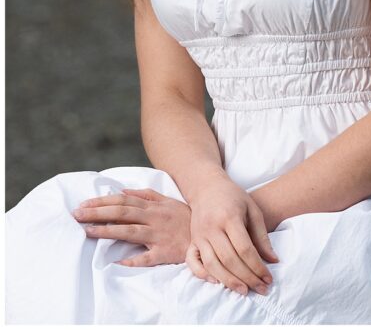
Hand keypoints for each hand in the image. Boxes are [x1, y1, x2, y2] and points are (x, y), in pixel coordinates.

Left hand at [73, 188, 193, 267]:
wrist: (209, 235)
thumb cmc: (186, 219)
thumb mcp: (170, 201)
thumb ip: (148, 195)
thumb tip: (124, 190)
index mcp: (154, 206)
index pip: (124, 200)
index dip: (103, 201)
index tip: (83, 204)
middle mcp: (154, 218)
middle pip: (123, 212)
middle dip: (98, 212)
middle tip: (76, 214)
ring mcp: (159, 235)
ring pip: (130, 231)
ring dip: (107, 231)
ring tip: (87, 231)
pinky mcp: (165, 252)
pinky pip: (147, 258)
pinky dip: (132, 261)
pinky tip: (116, 263)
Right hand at [187, 177, 278, 295]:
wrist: (207, 187)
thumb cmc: (234, 197)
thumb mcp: (253, 209)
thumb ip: (262, 236)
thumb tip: (273, 260)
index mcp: (230, 218)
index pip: (245, 249)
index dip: (257, 266)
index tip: (268, 278)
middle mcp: (212, 228)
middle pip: (230, 260)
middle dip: (247, 278)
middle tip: (261, 289)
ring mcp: (199, 235)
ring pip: (212, 264)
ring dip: (228, 281)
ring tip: (244, 291)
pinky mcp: (192, 241)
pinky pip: (193, 262)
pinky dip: (203, 274)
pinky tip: (217, 282)